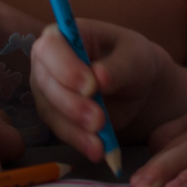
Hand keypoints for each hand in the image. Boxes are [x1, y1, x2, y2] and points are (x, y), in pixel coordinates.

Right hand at [29, 19, 169, 161]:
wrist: (140, 89)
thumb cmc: (134, 61)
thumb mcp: (136, 57)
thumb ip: (119, 66)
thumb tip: (99, 77)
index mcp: (64, 35)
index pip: (51, 47)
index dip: (65, 67)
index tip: (91, 86)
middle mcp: (48, 62)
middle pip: (46, 82)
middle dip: (71, 104)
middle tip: (99, 119)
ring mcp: (48, 91)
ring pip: (51, 111)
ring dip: (75, 128)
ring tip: (101, 141)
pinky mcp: (56, 116)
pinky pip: (61, 131)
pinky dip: (80, 142)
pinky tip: (98, 151)